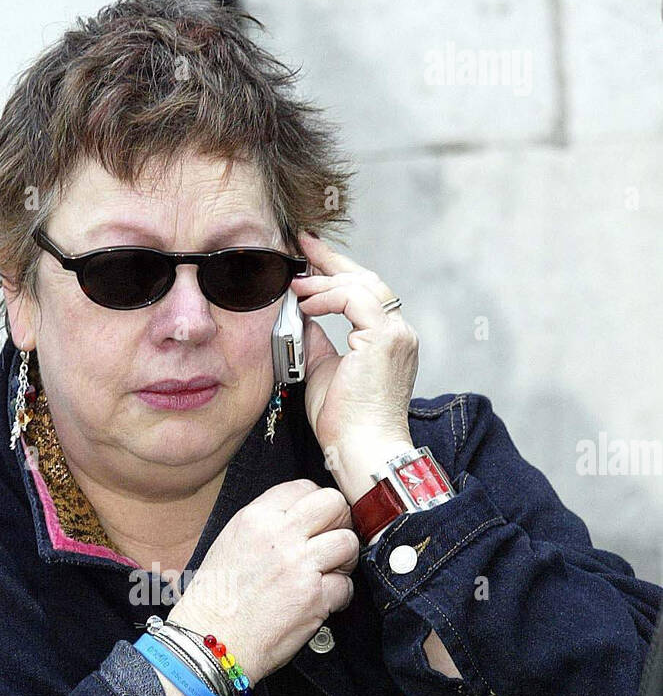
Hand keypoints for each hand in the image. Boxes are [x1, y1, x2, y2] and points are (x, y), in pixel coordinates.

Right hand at [169, 479, 358, 684]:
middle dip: (340, 522)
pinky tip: (322, 601)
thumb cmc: (215, 600)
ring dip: (344, 559)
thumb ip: (266, 525)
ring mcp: (299, 565)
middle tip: (332, 542)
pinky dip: (339, 596)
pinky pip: (346, 585)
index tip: (317, 521)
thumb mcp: (230, 543)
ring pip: (348, 542)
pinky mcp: (314, 597)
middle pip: (334, 504)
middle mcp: (279, 535)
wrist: (210, 641)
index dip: (316, 505)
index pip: (304, 487)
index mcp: (256, 518)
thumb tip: (298, 519)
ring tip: (330, 572)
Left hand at [291, 230, 418, 501]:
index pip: (365, 294)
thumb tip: (299, 315)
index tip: (309, 257)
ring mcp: (397, 333)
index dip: (337, 272)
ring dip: (324, 280)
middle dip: (332, 261)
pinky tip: (305, 303)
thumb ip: (316, 340)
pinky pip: (355, 299)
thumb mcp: (322, 371)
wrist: (361, 450)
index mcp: (389, 341)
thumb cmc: (344, 424)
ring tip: (296, 282)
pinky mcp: (386, 337)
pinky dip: (327, 296)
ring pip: (362, 285)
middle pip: (367, 280)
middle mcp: (400, 332)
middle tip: (302, 245)